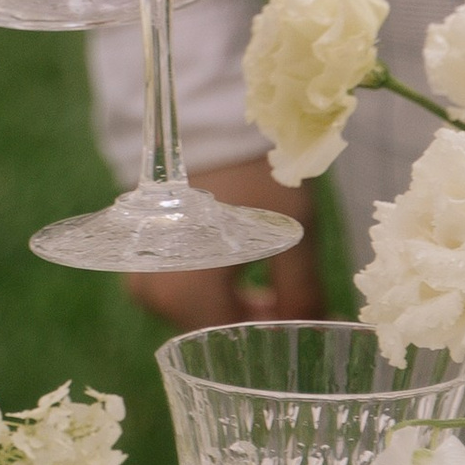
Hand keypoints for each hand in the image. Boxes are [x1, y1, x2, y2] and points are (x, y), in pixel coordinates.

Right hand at [127, 155, 332, 330]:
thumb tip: (324, 328)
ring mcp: (142, 275)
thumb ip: (303, 295)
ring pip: (196, 310)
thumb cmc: (253, 178)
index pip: (232, 340)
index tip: (301, 323)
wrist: (207, 124)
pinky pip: (179, 288)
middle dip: (252, 321)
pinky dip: (209, 287)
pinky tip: (236, 270)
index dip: (270, 336)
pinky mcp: (140, 256)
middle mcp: (154, 293)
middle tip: (287, 302)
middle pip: (211, 328)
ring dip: (231, 304)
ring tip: (266, 285)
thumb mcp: (291, 241)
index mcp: (185, 296)